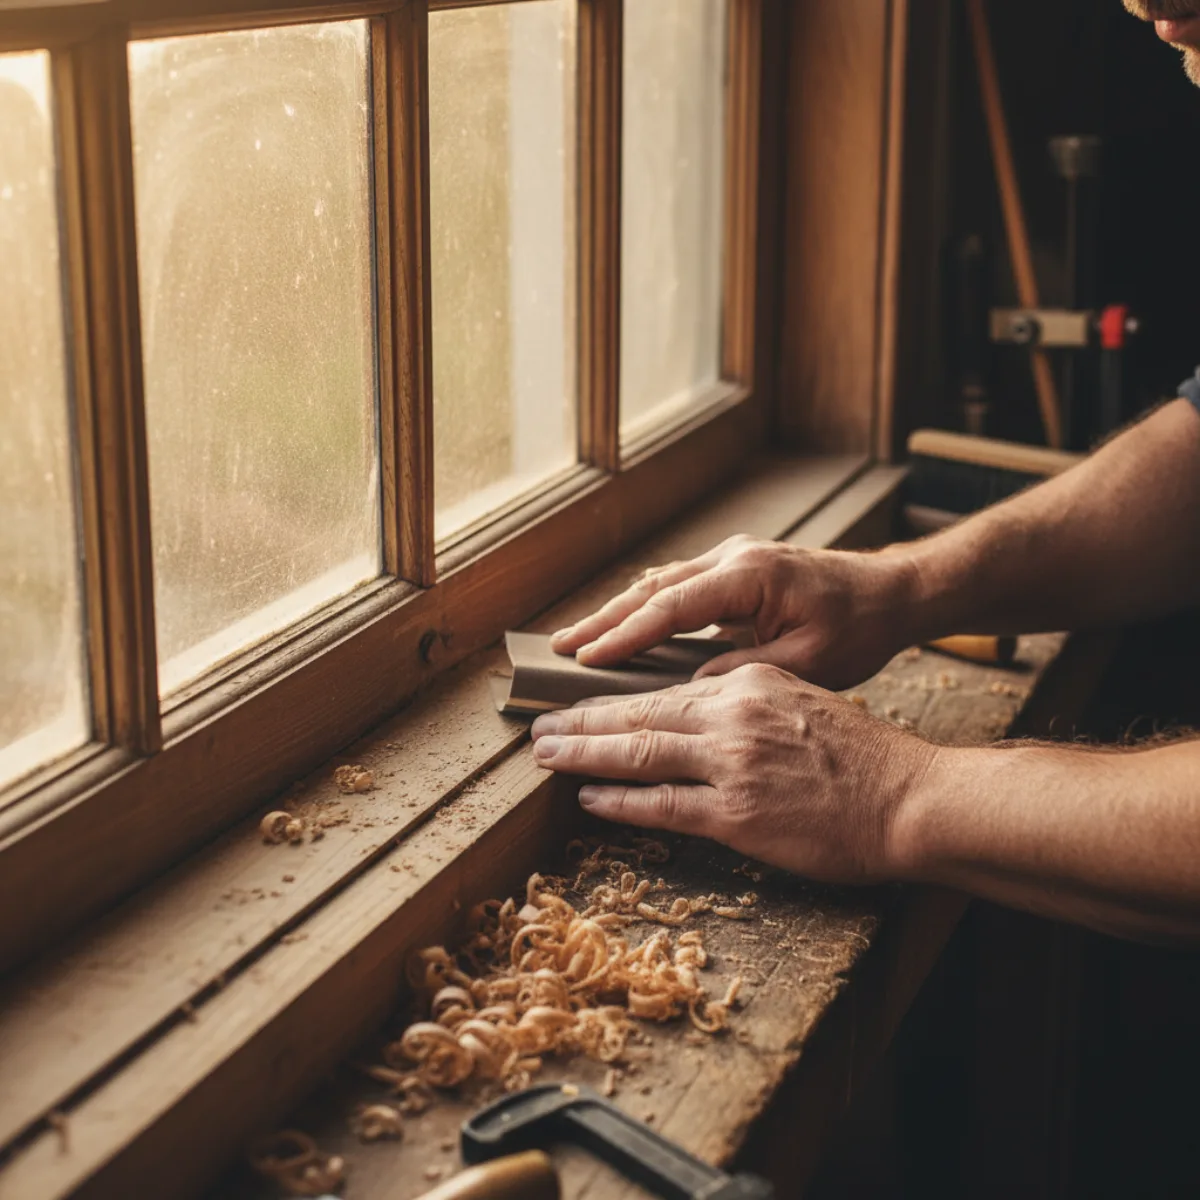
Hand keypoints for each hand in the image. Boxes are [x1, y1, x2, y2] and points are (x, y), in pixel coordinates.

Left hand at [530, 663, 937, 883]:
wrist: (909, 797)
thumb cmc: (862, 757)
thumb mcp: (799, 702)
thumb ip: (745, 704)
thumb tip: (695, 716)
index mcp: (746, 684)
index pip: (662, 692)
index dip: (611, 703)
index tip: (578, 708)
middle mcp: (731, 715)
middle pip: (637, 716)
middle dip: (580, 724)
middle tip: (540, 730)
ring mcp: (731, 764)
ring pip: (638, 753)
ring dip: (584, 756)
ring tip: (548, 758)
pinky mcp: (737, 814)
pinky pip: (663, 806)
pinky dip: (621, 802)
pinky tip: (591, 799)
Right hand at [550, 535, 919, 690]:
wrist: (891, 592)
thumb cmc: (857, 628)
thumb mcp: (808, 662)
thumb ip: (746, 672)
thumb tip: (691, 687)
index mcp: (750, 576)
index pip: (671, 608)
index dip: (625, 636)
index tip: (586, 660)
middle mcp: (734, 558)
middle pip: (653, 589)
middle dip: (604, 619)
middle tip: (559, 648)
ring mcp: (733, 558)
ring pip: (660, 584)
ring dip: (619, 612)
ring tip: (577, 641)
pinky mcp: (736, 569)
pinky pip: (679, 586)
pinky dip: (646, 608)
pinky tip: (623, 628)